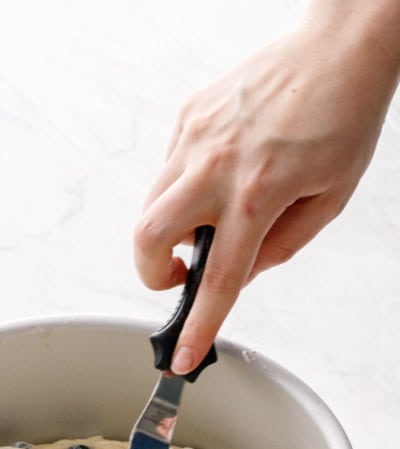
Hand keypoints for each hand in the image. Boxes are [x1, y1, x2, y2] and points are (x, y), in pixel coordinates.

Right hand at [134, 9, 399, 374]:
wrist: (339, 47)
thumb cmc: (343, 117)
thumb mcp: (328, 199)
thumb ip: (280, 247)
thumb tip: (242, 273)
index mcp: (259, 194)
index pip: (219, 279)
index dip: (197, 327)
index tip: (181, 357)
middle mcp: (217, 165)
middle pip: (148, 239)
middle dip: (152, 274)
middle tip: (179, 275)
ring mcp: (195, 137)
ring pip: (150, 206)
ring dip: (166, 233)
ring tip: (207, 224)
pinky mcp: (188, 116)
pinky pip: (168, 170)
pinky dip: (181, 192)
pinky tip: (215, 180)